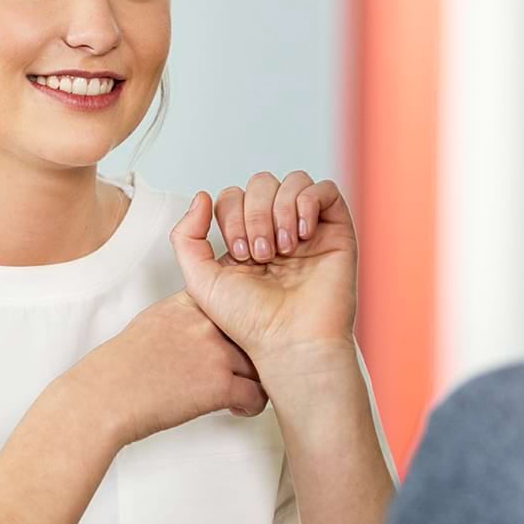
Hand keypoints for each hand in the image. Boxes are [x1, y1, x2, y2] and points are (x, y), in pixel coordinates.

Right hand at [61, 292, 268, 448]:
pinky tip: (238, 407)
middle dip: (252, 352)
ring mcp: (215, 352)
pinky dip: (251, 406)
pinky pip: (257, 395)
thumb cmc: (120, 368)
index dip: (242, 322)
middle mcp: (205, 324)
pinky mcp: (219, 385)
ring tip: (244, 389)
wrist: (105, 396)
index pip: (233, 301)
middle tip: (248, 367)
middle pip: (252, 332)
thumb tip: (197, 327)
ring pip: (259, 363)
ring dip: (254, 379)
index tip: (244, 334)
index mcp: (186, 305)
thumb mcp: (150, 323)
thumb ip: (181, 319)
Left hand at [171, 172, 357, 364]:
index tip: (240, 255)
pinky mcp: (337, 232)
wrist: (290, 342)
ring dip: (281, 210)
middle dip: (256, 214)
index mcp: (247, 238)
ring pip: (293, 181)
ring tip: (283, 249)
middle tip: (262, 254)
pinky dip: (309, 203)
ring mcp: (308, 230)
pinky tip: (302, 235)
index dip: (232, 216)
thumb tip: (202, 196)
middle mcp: (278, 230)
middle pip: (262, 183)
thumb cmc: (251, 322)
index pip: (234, 196)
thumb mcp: (200, 280)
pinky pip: (326, 190)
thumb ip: (187, 237)